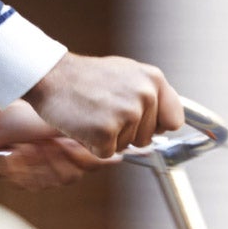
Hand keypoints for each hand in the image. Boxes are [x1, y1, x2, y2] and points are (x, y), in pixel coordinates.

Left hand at [0, 101, 105, 190]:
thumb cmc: (26, 113)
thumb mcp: (62, 117)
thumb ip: (93, 128)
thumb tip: (124, 138)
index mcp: (65, 154)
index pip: (84, 167)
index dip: (81, 158)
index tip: (73, 142)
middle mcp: (51, 167)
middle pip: (69, 177)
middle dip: (60, 158)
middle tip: (50, 142)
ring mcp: (33, 174)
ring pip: (48, 181)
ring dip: (39, 161)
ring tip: (30, 145)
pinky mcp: (14, 178)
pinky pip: (25, 182)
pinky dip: (21, 166)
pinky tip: (16, 152)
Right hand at [23, 53, 182, 158]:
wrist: (53, 77)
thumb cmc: (85, 78)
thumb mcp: (126, 75)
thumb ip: (149, 94)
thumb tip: (168, 121)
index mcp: (153, 79)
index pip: (174, 119)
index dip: (158, 127)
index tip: (149, 128)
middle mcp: (145, 95)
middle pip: (147, 138)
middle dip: (127, 133)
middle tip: (106, 112)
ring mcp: (127, 114)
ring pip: (126, 147)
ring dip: (109, 138)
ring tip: (94, 114)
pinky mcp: (107, 132)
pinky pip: (106, 153)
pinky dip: (93, 145)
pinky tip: (85, 124)